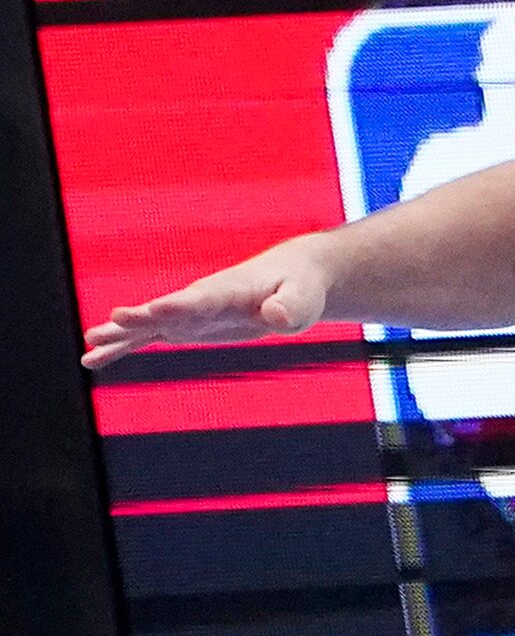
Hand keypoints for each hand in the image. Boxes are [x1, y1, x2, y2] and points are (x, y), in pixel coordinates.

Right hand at [82, 243, 333, 369]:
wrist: (290, 277)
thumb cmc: (299, 289)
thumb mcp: (303, 300)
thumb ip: (290, 307)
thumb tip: (277, 318)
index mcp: (230, 290)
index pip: (202, 299)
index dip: (180, 306)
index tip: (154, 309)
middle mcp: (202, 299)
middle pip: (167, 309)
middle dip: (142, 317)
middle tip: (113, 321)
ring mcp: (190, 312)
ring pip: (149, 324)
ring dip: (121, 335)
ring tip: (90, 347)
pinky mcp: (186, 325)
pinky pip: (149, 336)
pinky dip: (123, 346)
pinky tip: (94, 358)